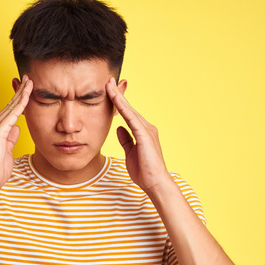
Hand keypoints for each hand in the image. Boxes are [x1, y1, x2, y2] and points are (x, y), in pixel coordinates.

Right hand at [0, 75, 32, 191]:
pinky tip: (27, 97)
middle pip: (10, 105)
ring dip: (21, 94)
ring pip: (11, 107)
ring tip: (30, 82)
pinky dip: (20, 105)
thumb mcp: (7, 150)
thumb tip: (17, 128)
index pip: (9, 111)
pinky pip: (11, 116)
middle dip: (20, 91)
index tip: (27, 89)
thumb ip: (11, 138)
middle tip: (29, 78)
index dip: (18, 99)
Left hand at [106, 78, 172, 192]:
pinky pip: (131, 118)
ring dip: (118, 97)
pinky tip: (115, 99)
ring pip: (129, 110)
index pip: (128, 113)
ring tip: (109, 85)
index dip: (118, 102)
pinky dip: (123, 108)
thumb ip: (126, 139)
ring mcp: (146, 130)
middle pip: (128, 108)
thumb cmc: (144, 171)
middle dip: (117, 94)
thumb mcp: (130, 152)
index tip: (109, 91)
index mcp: (142, 132)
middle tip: (108, 80)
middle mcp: (146, 127)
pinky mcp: (145, 135)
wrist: (155, 183)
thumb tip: (119, 128)